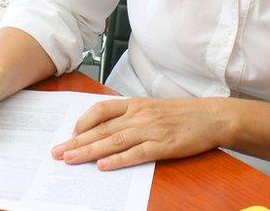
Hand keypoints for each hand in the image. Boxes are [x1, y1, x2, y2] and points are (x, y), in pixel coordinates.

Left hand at [50, 97, 232, 170]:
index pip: (101, 110)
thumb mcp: (153, 108)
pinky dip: (118, 160)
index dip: (82, 122)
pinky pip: (136, 154)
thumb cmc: (183, 114)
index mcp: (136, 104)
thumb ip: (131, 115)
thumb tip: (107, 127)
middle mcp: (140, 115)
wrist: (212, 117)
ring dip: (89, 151)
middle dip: (76, 141)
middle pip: (101, 129)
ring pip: (113, 141)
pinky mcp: (163, 145)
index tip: (70, 134)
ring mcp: (151, 130)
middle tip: (57, 152)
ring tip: (70, 159)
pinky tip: (103, 166)